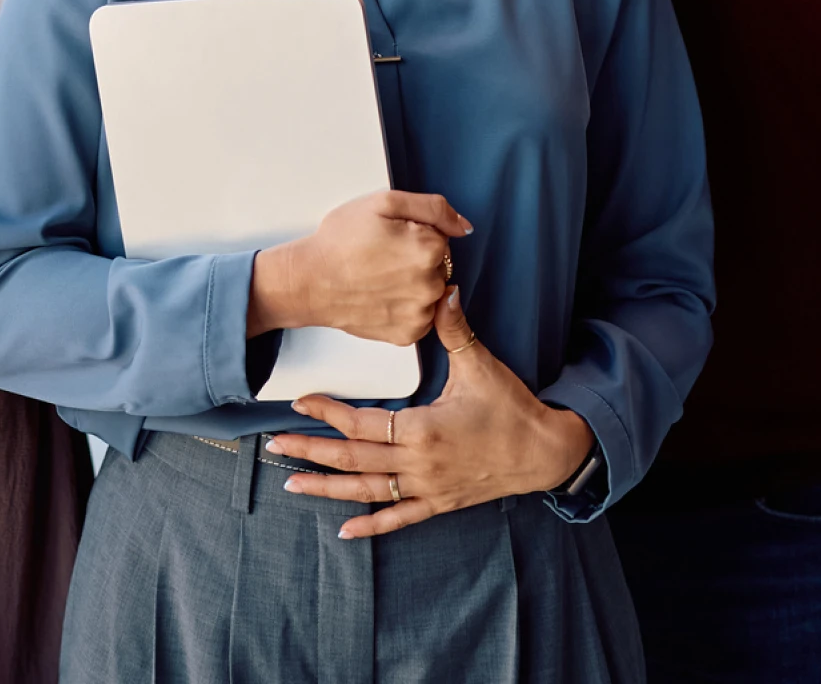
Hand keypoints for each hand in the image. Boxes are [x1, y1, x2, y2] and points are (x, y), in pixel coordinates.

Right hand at [249, 190, 470, 344]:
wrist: (309, 281)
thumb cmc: (340, 241)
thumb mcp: (383, 202)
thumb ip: (433, 208)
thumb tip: (464, 226)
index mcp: (429, 249)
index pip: (440, 237)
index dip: (414, 233)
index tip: (390, 237)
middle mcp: (431, 285)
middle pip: (439, 265)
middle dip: (416, 258)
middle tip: (381, 257)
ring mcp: (420, 314)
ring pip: (431, 291)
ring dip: (413, 284)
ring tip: (379, 277)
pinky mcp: (408, 335)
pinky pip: (420, 316)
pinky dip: (406, 307)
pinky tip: (382, 297)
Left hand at [268, 287, 594, 537]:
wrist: (545, 453)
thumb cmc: (511, 408)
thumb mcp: (482, 366)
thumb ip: (455, 329)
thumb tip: (443, 291)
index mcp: (423, 430)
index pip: (362, 423)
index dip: (328, 412)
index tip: (300, 402)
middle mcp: (419, 464)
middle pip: (353, 459)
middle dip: (311, 451)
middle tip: (275, 445)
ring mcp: (427, 488)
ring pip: (368, 491)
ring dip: (327, 488)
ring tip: (291, 483)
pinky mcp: (439, 503)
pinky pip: (399, 518)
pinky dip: (371, 525)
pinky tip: (344, 531)